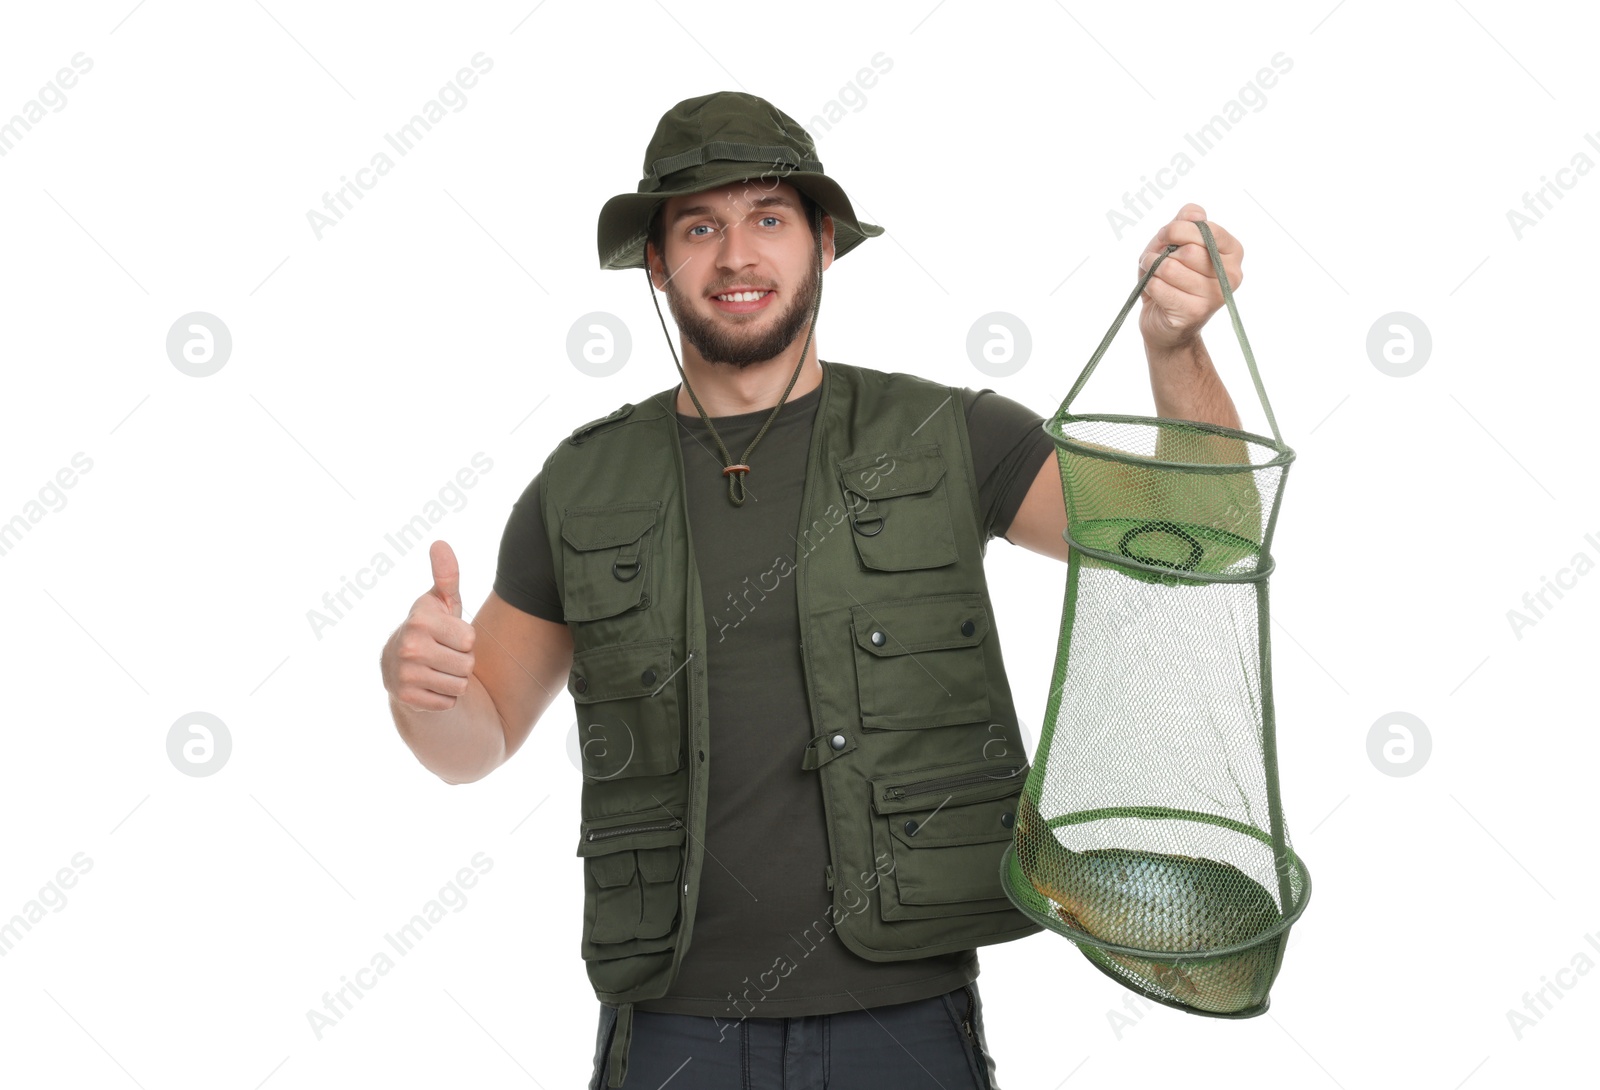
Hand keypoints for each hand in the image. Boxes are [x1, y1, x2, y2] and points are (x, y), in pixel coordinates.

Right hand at [381, 540, 476, 710]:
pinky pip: (448, 702)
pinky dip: (443, 697)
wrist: (400, 666)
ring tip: (436, 669)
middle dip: (461, 662)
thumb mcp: (441, 602)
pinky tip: (428, 685)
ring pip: (460, 685)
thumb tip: (440, 543)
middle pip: (467, 664)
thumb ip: (446, 576)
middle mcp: (409, 645)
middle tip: (442, 654)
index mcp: (420, 619)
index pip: (470, 639)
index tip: (447, 635)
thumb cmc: (432, 629)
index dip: (464, 639)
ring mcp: (405, 673)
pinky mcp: (406, 698)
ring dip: (454, 680)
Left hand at [1135, 203, 1242, 351]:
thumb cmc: (1172, 277)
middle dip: (1163, 251)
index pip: (1207, 230)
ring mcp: (1215, 296)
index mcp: (1232, 251)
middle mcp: (1231, 274)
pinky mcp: (1194, 312)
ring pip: (1170, 268)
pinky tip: (1154, 290)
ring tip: (1154, 273)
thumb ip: (1186, 222)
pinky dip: (1149, 285)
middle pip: (1188, 250)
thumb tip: (1194, 213)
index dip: (1179, 228)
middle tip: (1158, 259)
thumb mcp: (1176, 243)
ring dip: (1152, 268)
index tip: (1166, 234)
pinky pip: (1158, 286)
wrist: (1164, 321)